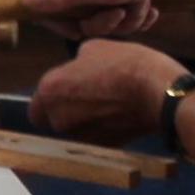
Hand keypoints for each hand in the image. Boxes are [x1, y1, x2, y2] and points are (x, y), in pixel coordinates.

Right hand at [18, 0, 180, 34]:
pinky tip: (151, 10)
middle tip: (121, 17)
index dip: (54, 18)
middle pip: (68, 5)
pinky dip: (130, 11)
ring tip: (143, 9)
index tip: (80, 26)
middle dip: (96, 20)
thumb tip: (27, 1)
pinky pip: (111, 2)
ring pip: (94, 8)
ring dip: (121, 18)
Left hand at [27, 37, 181, 143]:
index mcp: (50, 91)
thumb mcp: (95, 48)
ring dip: (85, 121)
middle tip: (88, 96)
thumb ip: (76, 63)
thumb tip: (77, 68)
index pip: (36, 106)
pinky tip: (119, 115)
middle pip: (54, 120)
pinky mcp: (102, 147)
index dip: (50, 100)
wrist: (158, 92)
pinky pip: (95, 138)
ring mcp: (80, 136)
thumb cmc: (125, 64)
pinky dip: (103, 129)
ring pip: (75, 131)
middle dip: (66, 111)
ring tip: (108, 104)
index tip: (65, 91)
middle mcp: (59, 119)